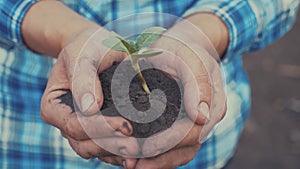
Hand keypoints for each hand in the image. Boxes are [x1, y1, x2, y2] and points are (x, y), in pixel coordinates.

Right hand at [40, 27, 138, 167]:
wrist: (97, 49)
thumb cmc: (88, 47)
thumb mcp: (84, 55)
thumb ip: (84, 78)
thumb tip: (90, 108)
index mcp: (53, 106)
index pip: (74, 125)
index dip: (99, 128)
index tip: (125, 125)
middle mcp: (65, 121)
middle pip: (83, 143)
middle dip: (110, 145)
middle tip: (137, 145)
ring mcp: (81, 128)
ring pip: (94, 150)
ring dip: (116, 153)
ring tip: (139, 152)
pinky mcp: (97, 130)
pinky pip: (105, 148)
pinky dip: (119, 153)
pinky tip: (138, 153)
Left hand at [133, 14, 226, 167]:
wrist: (183, 46)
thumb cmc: (183, 48)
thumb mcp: (189, 56)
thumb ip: (197, 82)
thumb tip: (201, 117)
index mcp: (214, 104)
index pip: (192, 134)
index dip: (167, 144)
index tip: (143, 149)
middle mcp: (207, 118)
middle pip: (185, 149)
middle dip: (158, 159)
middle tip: (130, 163)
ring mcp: (196, 123)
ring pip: (179, 153)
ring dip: (155, 161)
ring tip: (130, 164)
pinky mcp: (183, 124)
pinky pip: (173, 146)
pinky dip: (155, 154)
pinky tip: (136, 156)